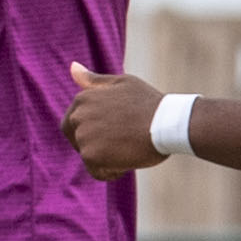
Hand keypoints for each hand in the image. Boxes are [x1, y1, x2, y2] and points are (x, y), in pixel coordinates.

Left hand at [63, 63, 166, 179]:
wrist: (167, 123)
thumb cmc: (149, 103)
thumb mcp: (122, 83)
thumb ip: (94, 81)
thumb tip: (72, 67)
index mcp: (82, 98)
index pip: (72, 124)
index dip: (92, 132)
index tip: (113, 132)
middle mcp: (78, 116)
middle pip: (79, 143)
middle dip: (96, 147)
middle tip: (122, 142)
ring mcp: (83, 136)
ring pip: (90, 158)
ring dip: (108, 159)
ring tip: (130, 147)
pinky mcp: (91, 156)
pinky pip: (97, 172)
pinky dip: (113, 172)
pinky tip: (130, 159)